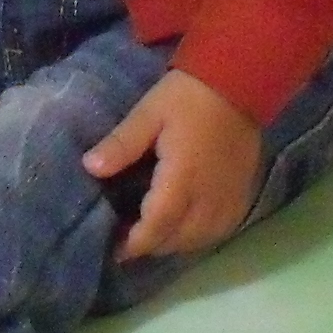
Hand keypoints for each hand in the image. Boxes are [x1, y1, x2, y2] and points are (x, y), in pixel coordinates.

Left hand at [86, 69, 263, 262]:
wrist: (239, 82)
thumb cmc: (188, 96)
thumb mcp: (148, 113)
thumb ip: (122, 143)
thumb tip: (90, 167)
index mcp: (183, 179)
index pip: (157, 226)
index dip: (135, 243)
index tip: (115, 250)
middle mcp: (209, 197)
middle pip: (178, 240)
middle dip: (151, 245)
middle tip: (127, 237)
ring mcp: (229, 199)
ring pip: (200, 240)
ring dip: (174, 243)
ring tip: (152, 233)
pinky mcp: (242, 195)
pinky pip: (220, 231)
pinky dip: (199, 236)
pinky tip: (184, 226)